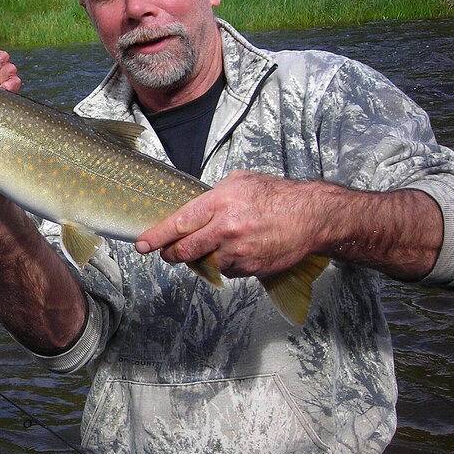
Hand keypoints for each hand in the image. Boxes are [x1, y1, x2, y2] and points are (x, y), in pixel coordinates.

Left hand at [135, 170, 320, 277]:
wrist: (312, 216)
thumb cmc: (276, 196)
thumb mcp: (239, 182)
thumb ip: (212, 197)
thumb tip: (190, 209)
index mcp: (220, 203)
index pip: (179, 223)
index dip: (156, 237)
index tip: (142, 244)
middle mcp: (226, 228)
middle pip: (185, 250)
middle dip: (171, 254)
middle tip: (167, 252)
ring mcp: (238, 251)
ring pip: (204, 263)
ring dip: (202, 258)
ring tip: (217, 243)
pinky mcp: (250, 268)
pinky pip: (226, 271)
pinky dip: (225, 264)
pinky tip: (237, 250)